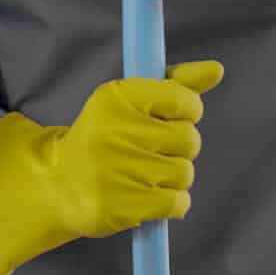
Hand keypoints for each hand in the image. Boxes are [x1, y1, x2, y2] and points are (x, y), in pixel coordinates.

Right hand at [0, 60, 224, 274]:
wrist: (59, 184)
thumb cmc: (102, 138)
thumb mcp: (128, 102)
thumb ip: (175, 84)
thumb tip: (217, 69)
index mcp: (117, 97)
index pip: (182, 99)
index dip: (185, 112)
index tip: (167, 119)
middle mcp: (117, 131)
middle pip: (189, 139)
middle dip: (178, 147)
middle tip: (151, 151)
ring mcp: (120, 170)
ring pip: (185, 172)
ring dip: (174, 177)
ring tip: (146, 175)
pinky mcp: (125, 205)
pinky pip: (178, 202)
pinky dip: (172, 203)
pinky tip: (151, 196)